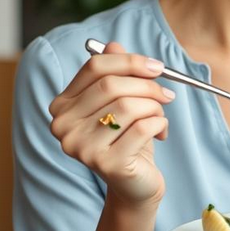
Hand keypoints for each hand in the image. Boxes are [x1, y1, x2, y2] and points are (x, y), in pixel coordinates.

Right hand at [48, 41, 174, 209]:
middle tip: (167, 93)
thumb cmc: (128, 138)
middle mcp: (64, 126)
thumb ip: (115, 72)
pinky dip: (159, 124)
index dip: (130, 61)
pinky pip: (142, 127)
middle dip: (147, 85)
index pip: (95, 67)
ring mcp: (81, 147)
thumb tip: (114, 45)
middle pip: (111, 85)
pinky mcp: (106, 163)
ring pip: (128, 106)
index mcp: (62, 105)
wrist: (135, 184)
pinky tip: (160, 132)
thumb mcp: (122, 102)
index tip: (156, 67)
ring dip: (155, 107)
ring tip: (160, 117)